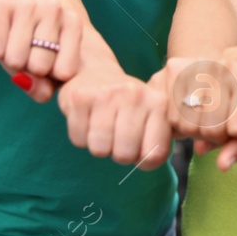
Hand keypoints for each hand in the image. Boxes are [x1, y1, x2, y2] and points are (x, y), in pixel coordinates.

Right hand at [0, 0, 80, 98]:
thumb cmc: (24, 49)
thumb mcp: (40, 71)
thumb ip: (45, 85)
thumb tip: (44, 93)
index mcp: (72, 22)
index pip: (66, 70)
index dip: (50, 79)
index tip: (47, 68)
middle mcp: (53, 7)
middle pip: (41, 65)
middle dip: (28, 70)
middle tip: (24, 55)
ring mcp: (26, 4)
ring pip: (17, 59)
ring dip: (9, 61)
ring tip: (10, 47)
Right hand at [57, 46, 172, 169]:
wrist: (95, 72)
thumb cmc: (126, 105)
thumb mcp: (150, 118)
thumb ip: (156, 144)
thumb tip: (147, 162)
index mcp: (158, 103)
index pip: (154, 154)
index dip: (143, 161)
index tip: (138, 149)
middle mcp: (135, 95)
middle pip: (124, 155)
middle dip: (118, 154)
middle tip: (117, 136)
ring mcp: (107, 94)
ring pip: (100, 150)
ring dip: (98, 146)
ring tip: (102, 128)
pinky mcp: (80, 97)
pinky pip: (78, 140)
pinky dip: (80, 137)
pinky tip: (87, 120)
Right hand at [154, 49, 236, 170]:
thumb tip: (222, 166)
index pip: (236, 130)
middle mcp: (222, 67)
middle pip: (209, 128)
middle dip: (216, 134)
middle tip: (222, 123)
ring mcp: (196, 65)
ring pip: (187, 124)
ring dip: (197, 130)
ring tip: (208, 118)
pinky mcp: (175, 67)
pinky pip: (170, 114)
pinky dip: (181, 121)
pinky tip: (192, 112)